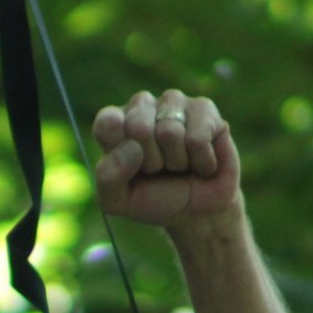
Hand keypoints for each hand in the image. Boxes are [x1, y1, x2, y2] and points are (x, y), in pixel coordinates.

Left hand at [90, 89, 242, 233]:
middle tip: (160, 169)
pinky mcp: (204, 107)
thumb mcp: (118, 199)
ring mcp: (173, 101)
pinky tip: (202, 162)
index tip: (133, 168)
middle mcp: (141, 104)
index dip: (121, 154)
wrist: (201, 211)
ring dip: (177, 162)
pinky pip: (198, 139)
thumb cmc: (156, 198)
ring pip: (170, 132)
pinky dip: (201, 162)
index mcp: (113, 122)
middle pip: (139, 128)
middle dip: (152, 162)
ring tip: (180, 165)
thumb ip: (108, 177)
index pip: (107, 123)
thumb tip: (133, 147)